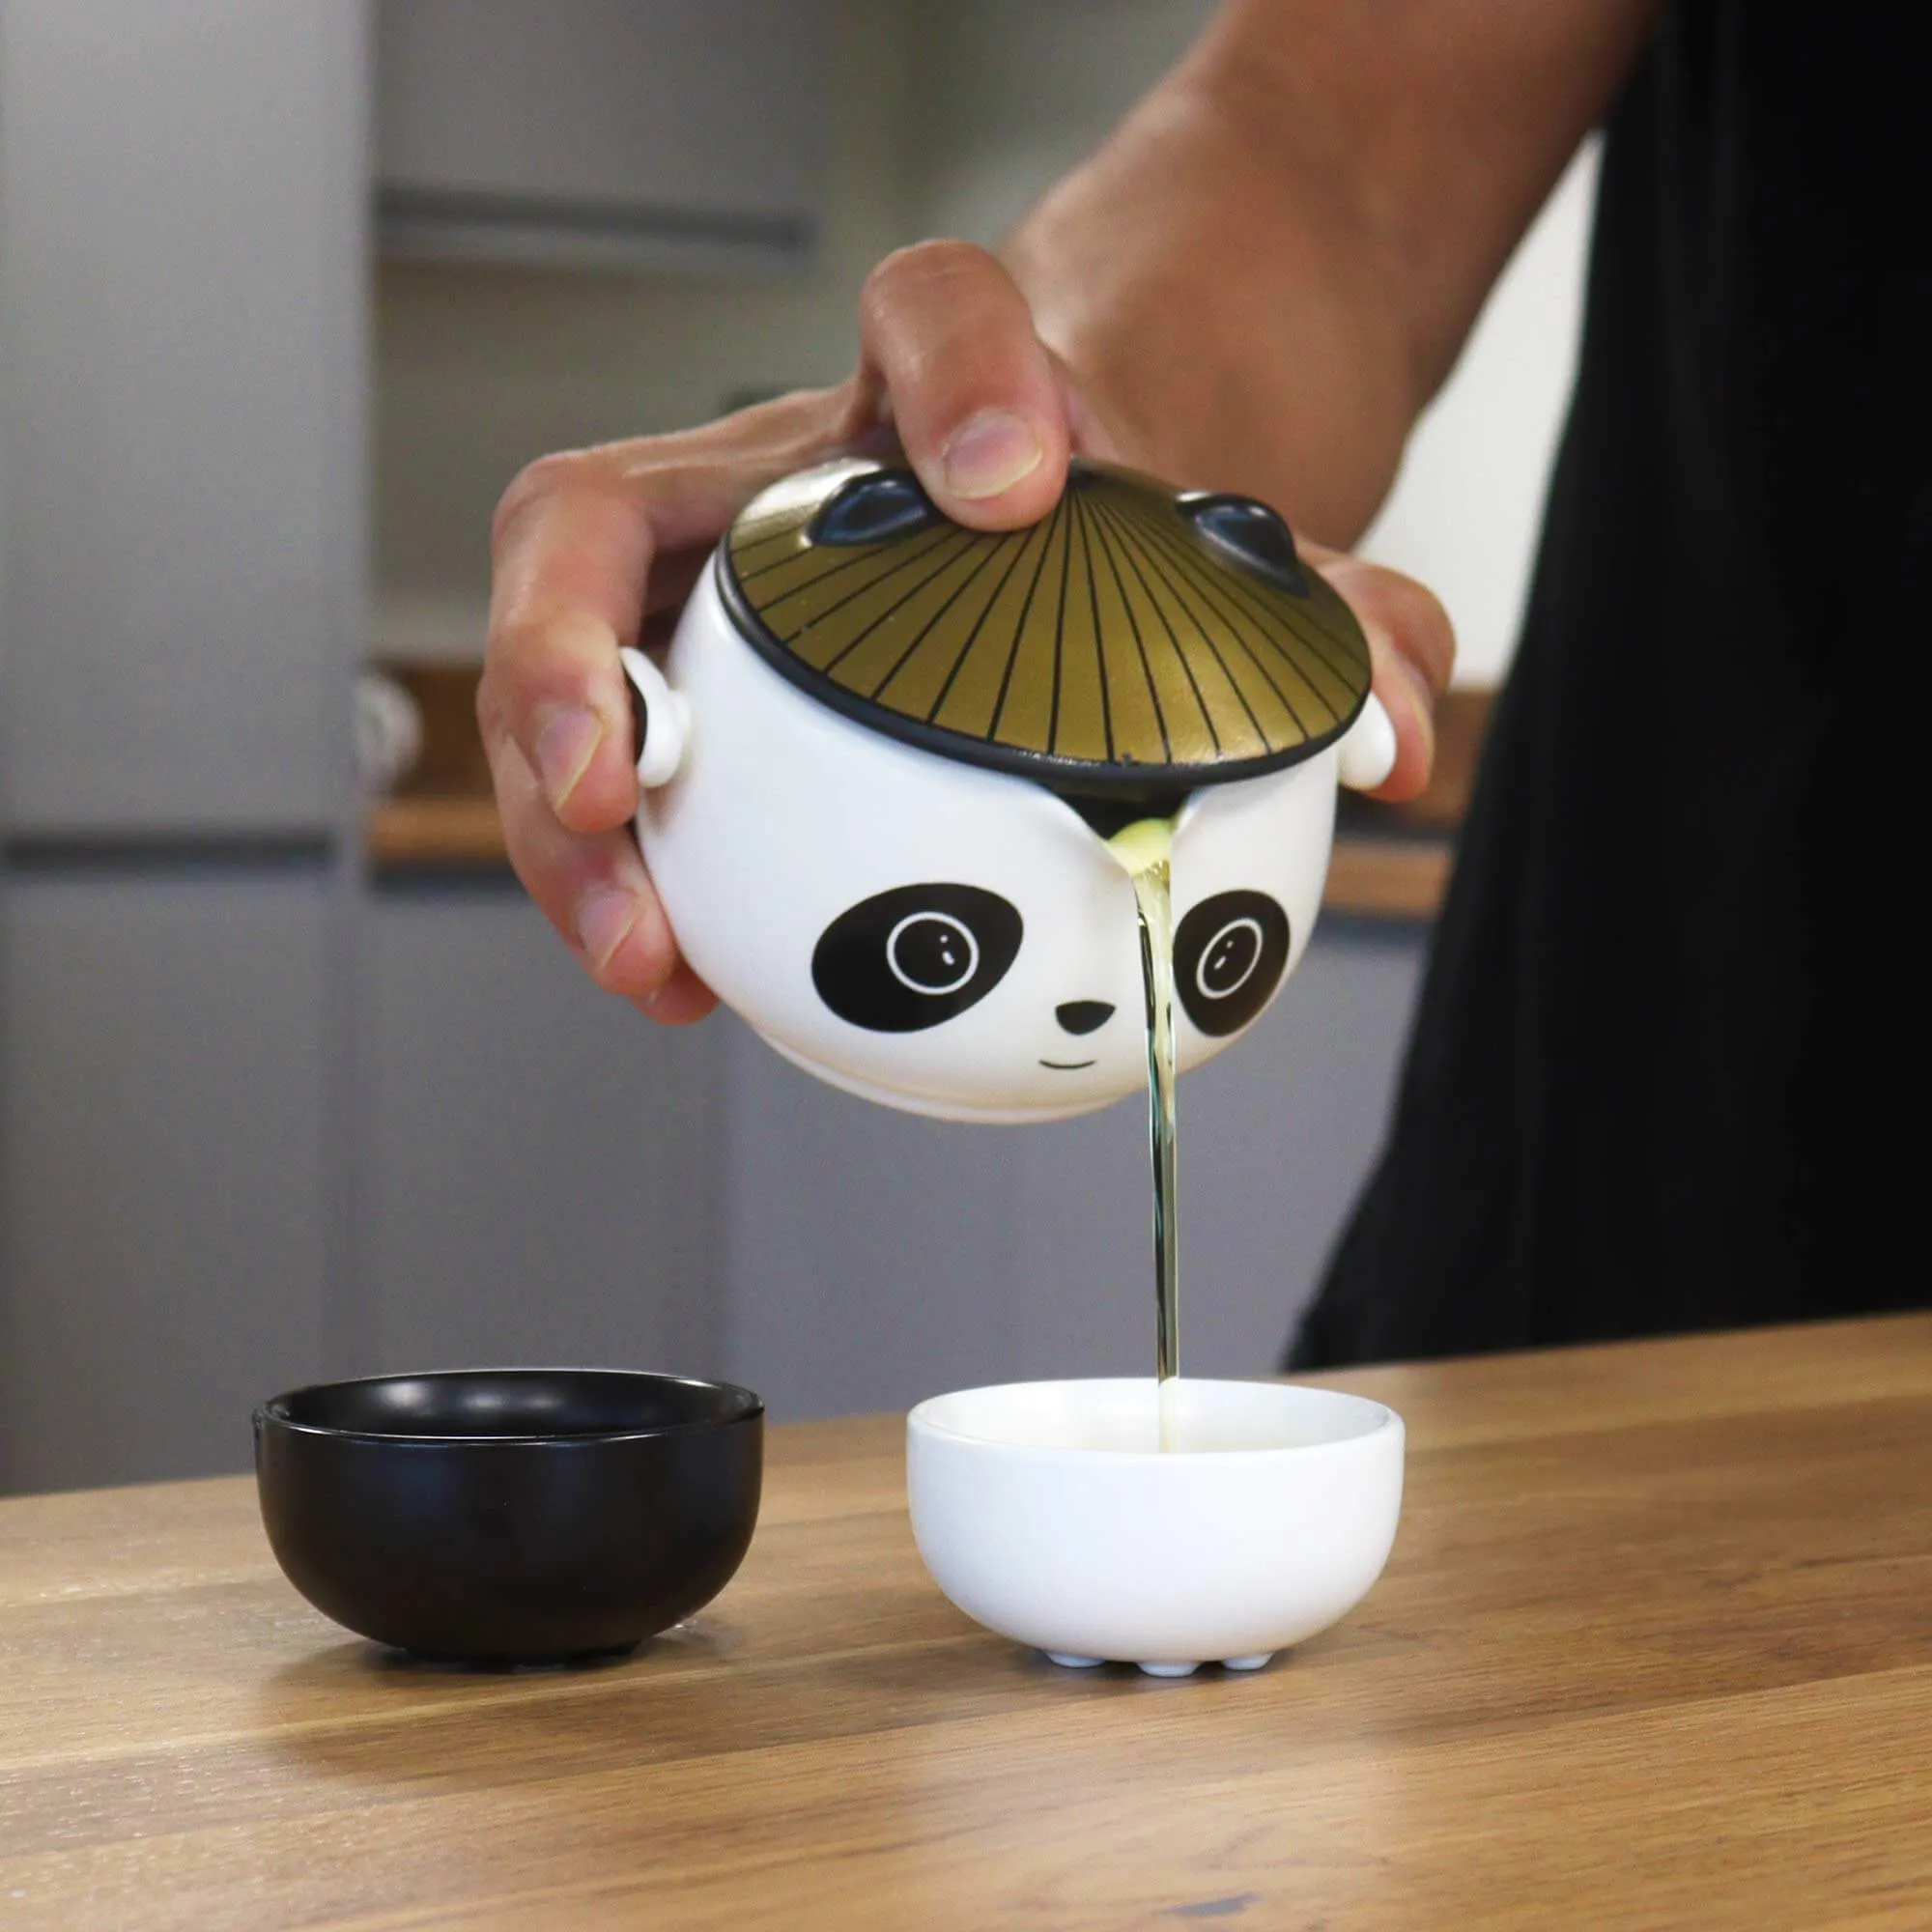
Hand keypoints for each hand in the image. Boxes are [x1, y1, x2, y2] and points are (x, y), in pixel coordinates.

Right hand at [478, 242, 1453, 1022]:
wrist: (1051, 549)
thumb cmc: (1114, 542)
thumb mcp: (1235, 570)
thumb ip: (1331, 626)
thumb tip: (1389, 738)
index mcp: (925, 400)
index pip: (930, 306)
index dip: (959, 375)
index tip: (1015, 488)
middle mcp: (771, 482)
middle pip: (588, 510)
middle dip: (563, 650)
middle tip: (611, 790)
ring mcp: (704, 594)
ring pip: (563, 664)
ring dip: (563, 820)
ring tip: (643, 955)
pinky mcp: (687, 700)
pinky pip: (624, 788)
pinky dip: (636, 886)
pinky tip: (689, 988)